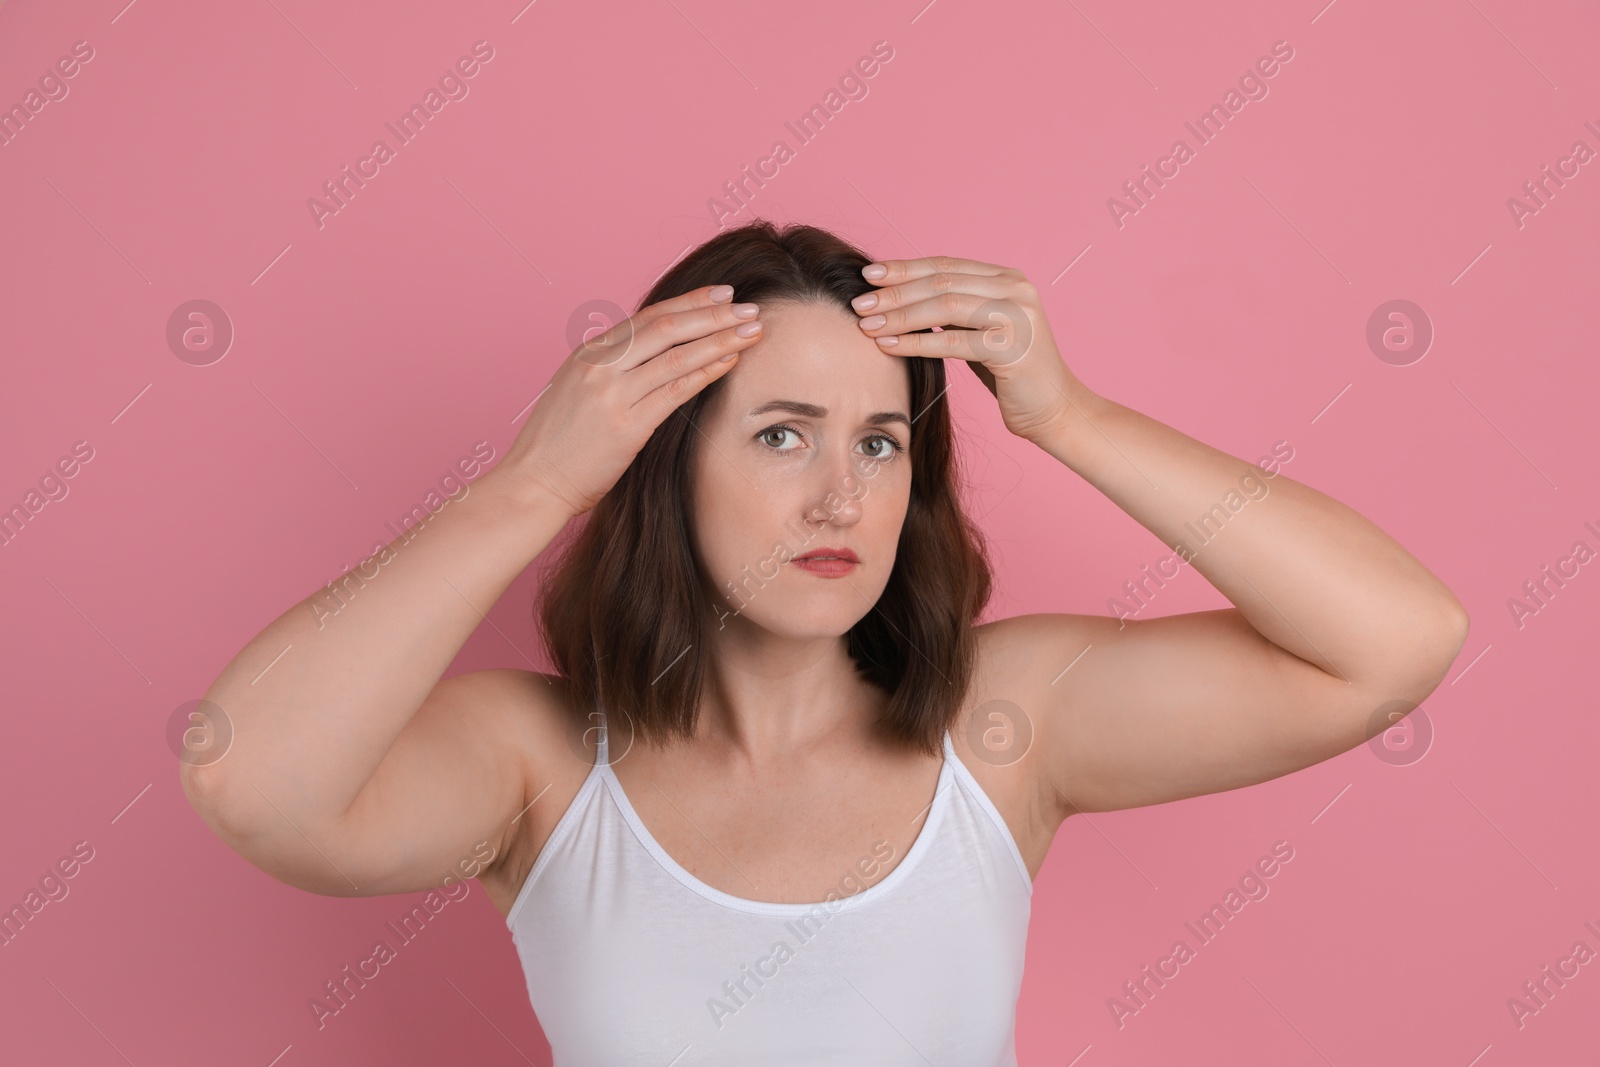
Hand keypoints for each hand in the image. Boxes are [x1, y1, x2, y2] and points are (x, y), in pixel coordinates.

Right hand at [492, 285, 763, 515]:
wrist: (533, 482)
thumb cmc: (556, 445)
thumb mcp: (576, 391)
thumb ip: (611, 370)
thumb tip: (650, 357)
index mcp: (588, 353)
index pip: (647, 317)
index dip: (689, 303)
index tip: (722, 295)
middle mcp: (600, 366)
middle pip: (666, 327)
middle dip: (712, 314)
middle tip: (749, 308)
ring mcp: (612, 394)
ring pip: (676, 355)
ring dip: (720, 339)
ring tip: (752, 331)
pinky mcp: (626, 426)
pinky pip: (675, 391)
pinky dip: (706, 372)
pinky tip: (730, 362)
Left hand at [849, 256, 1090, 443]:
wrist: (1054, 409)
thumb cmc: (1011, 373)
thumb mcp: (982, 330)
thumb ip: (954, 309)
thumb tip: (900, 295)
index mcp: (1008, 278)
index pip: (946, 265)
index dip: (905, 268)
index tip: (869, 275)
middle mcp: (1016, 289)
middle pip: (942, 282)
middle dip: (896, 292)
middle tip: (860, 303)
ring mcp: (1017, 315)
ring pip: (945, 307)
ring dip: (900, 316)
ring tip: (867, 325)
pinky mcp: (1012, 347)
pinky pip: (952, 341)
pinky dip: (916, 343)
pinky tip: (888, 346)